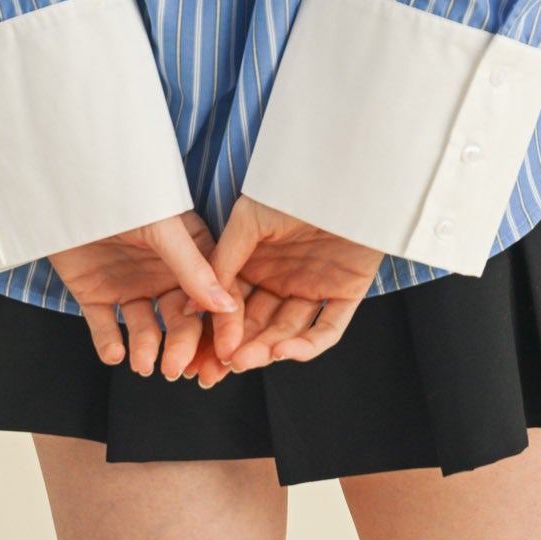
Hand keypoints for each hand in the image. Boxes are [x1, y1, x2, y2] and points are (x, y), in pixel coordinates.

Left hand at [49, 212, 240, 380]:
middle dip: (180, 346)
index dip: (220, 327)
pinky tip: (114, 352)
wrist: (70, 186)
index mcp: (189, 255)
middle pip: (181, 320)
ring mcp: (131, 285)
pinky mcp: (96, 295)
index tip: (225, 355)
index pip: (212, 297)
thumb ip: (192, 268)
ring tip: (141, 362)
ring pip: (146, 328)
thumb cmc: (125, 195)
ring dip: (145, 348)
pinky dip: (109, 344)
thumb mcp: (164, 230)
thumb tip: (226, 306)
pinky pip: (106, 327)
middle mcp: (164, 274)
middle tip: (174, 369)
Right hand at [193, 195, 384, 386]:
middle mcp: (283, 279)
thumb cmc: (293, 188)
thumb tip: (193, 306)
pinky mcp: (345, 294)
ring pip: (288, 332)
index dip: (221, 328)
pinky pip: (327, 328)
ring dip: (267, 349)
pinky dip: (307, 346)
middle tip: (226, 365)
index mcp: (257, 263)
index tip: (210, 348)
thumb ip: (223, 262)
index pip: (234, 305)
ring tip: (248, 359)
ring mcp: (314, 288)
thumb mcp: (248, 221)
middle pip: (259, 325)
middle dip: (241, 346)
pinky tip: (284, 351)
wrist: (347, 174)